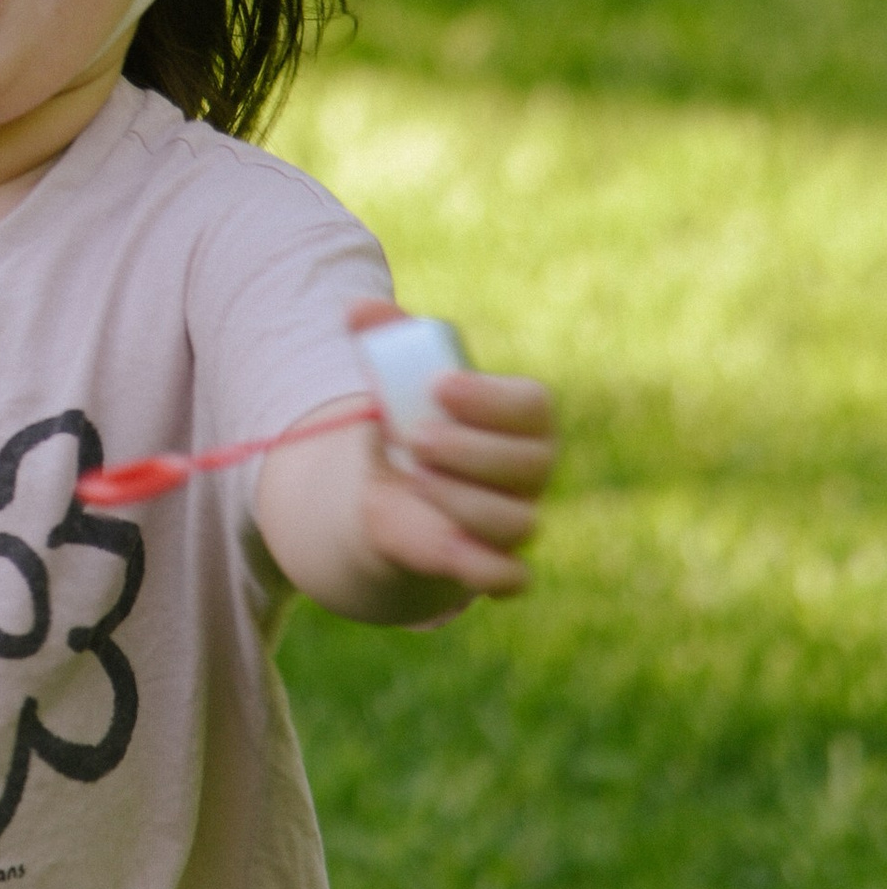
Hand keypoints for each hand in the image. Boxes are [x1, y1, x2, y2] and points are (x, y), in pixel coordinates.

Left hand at [347, 294, 554, 611]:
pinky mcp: (495, 566)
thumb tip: (355, 310)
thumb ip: (384, 339)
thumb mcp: (397, 376)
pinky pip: (510, 579)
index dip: (491, 400)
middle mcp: (531, 469)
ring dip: (462, 501)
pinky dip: (484, 569)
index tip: (439, 389)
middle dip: (471, 451)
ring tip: (414, 479)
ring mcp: (517, 519)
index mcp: (521, 416)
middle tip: (416, 437)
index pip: (532, 406)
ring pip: (516, 522)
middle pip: (530, 465)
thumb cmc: (410, 418)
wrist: (395, 486)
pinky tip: (444, 543)